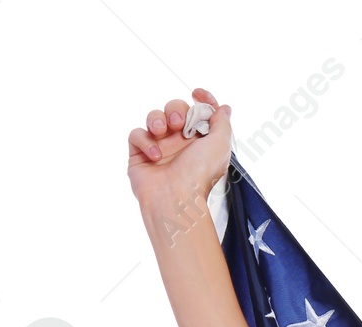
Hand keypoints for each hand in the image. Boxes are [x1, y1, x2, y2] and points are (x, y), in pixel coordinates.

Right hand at [126, 88, 231, 205]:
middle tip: (178, 122)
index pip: (199, 111)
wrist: (175, 198)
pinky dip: (145, 141)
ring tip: (161, 131)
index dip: (201, 99)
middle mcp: (180, 142)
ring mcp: (159, 147)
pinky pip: (137, 134)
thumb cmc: (199, 174)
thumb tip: (224, 108)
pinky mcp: (140, 154)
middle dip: (175, 108)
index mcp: (201, 140)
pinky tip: (155, 156)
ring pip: (153, 117)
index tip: (197, 93)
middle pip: (174, 108)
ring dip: (156, 119)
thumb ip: (222, 123)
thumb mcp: (220, 145)